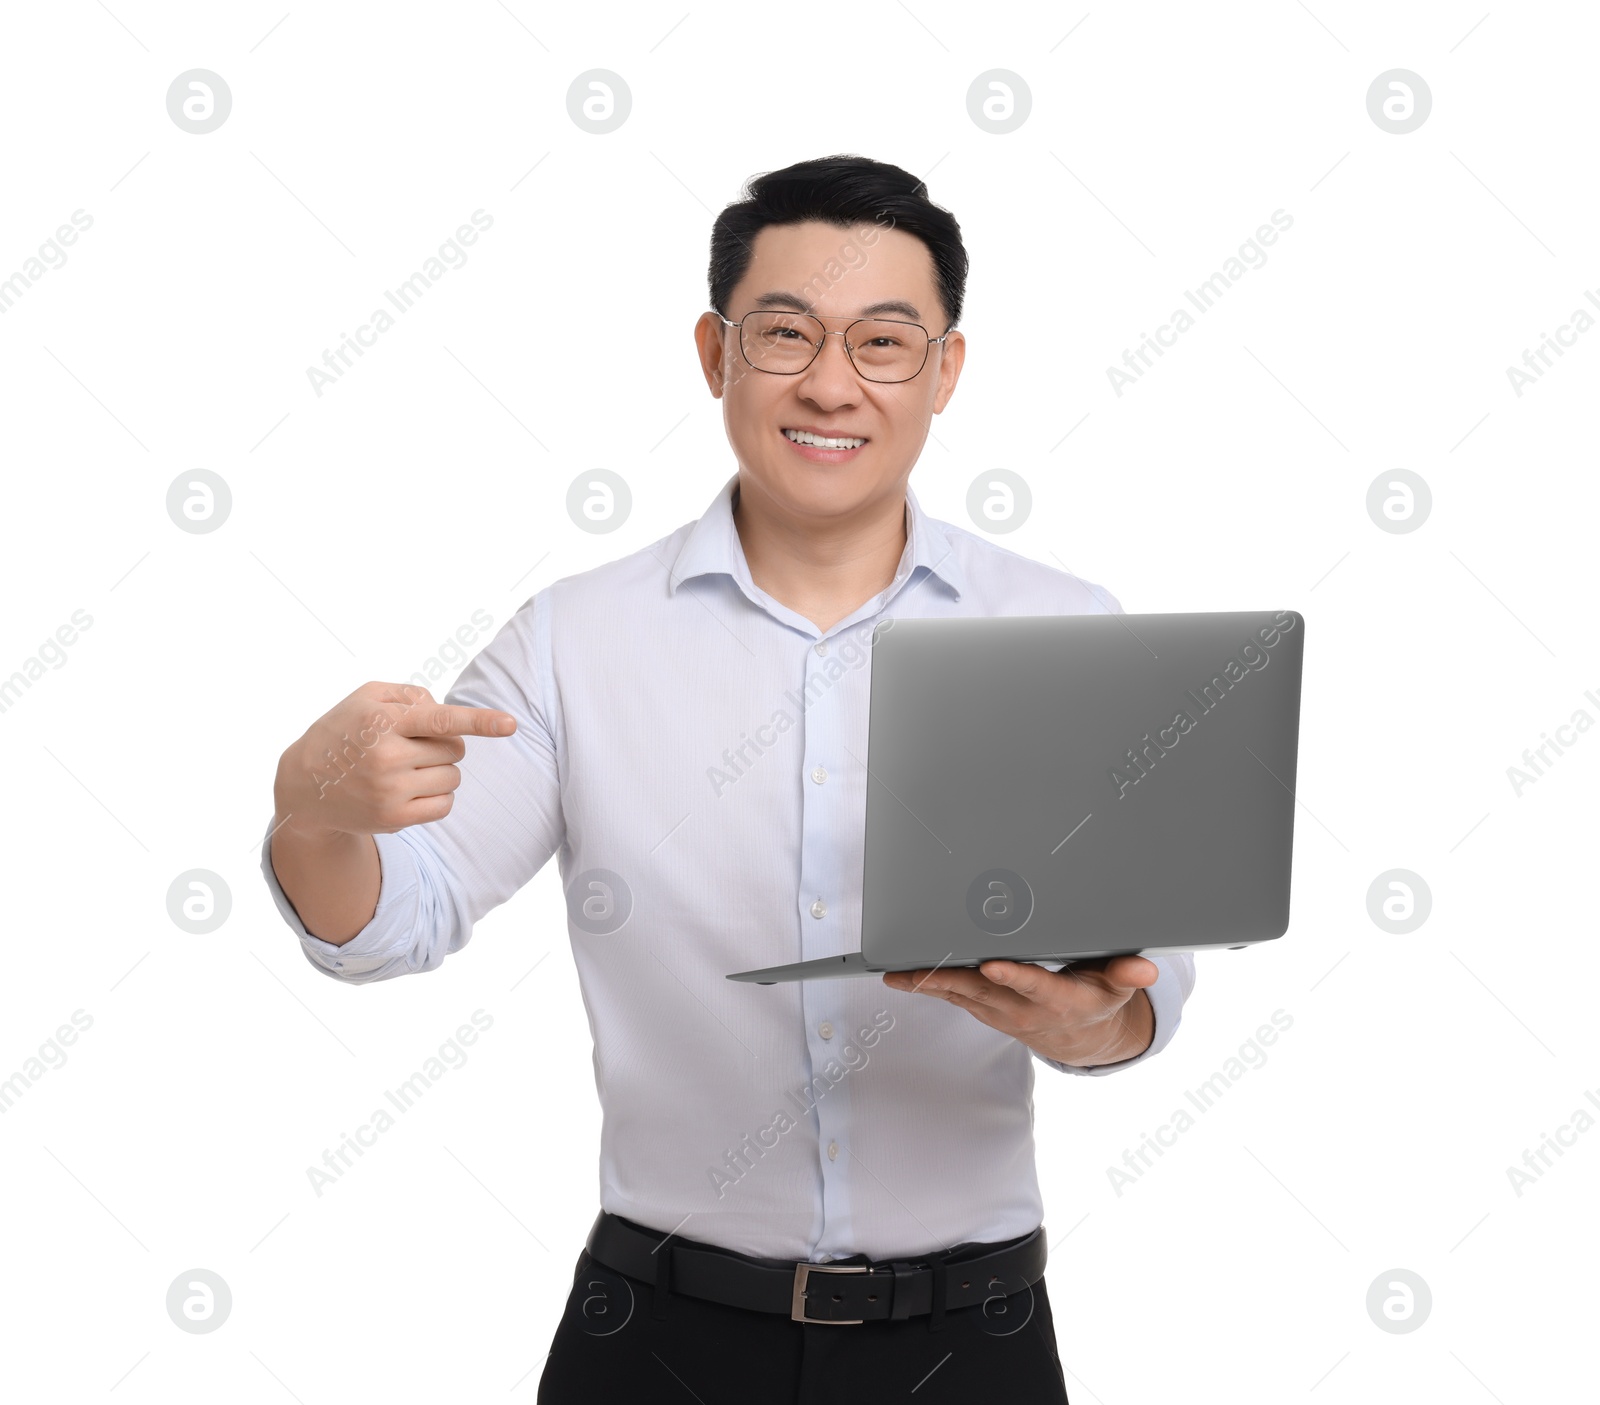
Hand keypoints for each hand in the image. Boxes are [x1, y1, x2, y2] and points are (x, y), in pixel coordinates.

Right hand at [273, 681, 516, 841]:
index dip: (480, 721)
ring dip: (440, 771)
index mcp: (382, 722)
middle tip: (410, 746)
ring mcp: (390, 792)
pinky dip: (437, 796)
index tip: (511, 724)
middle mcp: (387, 758)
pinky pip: (444, 806)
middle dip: (443, 745)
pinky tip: (409, 790)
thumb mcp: (366, 697)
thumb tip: (447, 713)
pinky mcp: (394, 820)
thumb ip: (411, 695)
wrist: (304, 785)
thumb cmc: (344, 731)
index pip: (440, 720)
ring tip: (406, 768)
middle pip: (454, 749)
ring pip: (453, 778)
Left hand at [882, 955, 1158, 1066]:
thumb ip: (1127, 974)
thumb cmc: (1096, 999)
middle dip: (954, 978)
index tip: (993, 965)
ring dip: (931, 984)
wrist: (1079, 1037)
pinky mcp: (985, 1009)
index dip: (1015, 977)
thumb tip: (1145, 969)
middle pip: (986, 991)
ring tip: (899, 972)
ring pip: (962, 995)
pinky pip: (953, 997)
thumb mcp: (1118, 987)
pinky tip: (900, 977)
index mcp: (1060, 1000)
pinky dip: (927, 987)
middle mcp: (1025, 1009)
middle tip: (924, 965)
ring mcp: (1001, 1012)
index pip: (1037, 987)